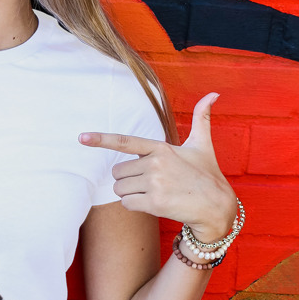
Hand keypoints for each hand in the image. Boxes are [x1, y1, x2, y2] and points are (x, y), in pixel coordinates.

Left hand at [79, 92, 236, 241]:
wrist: (217, 206)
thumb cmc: (207, 174)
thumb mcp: (202, 145)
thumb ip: (201, 119)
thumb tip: (213, 93)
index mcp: (161, 148)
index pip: (125, 141)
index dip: (101, 139)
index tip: (82, 137)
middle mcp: (155, 163)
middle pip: (117, 172)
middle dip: (128, 180)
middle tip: (151, 183)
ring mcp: (154, 183)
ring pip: (119, 189)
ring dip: (131, 194)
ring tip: (154, 193)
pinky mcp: (154, 202)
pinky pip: (127, 204)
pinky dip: (135, 206)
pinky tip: (154, 204)